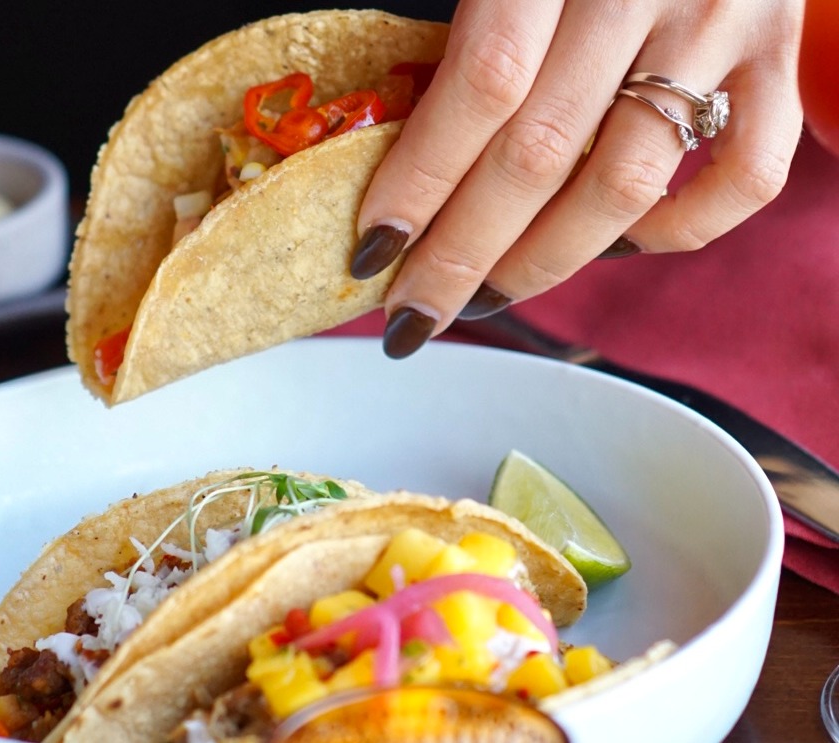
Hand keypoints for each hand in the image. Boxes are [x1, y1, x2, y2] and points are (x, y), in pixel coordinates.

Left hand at [352, 0, 803, 356]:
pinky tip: (618, 246)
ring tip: (486, 296)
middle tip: (414, 311)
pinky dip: (681, 230)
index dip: (421, 181)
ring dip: (545, 261)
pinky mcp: (782, 57)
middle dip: (463, 253)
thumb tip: (402, 160)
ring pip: (627, 184)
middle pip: (541, 155)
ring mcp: (727, 24)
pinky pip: (747, 176)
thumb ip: (470, 33)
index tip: (373, 250)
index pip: (481, 88)